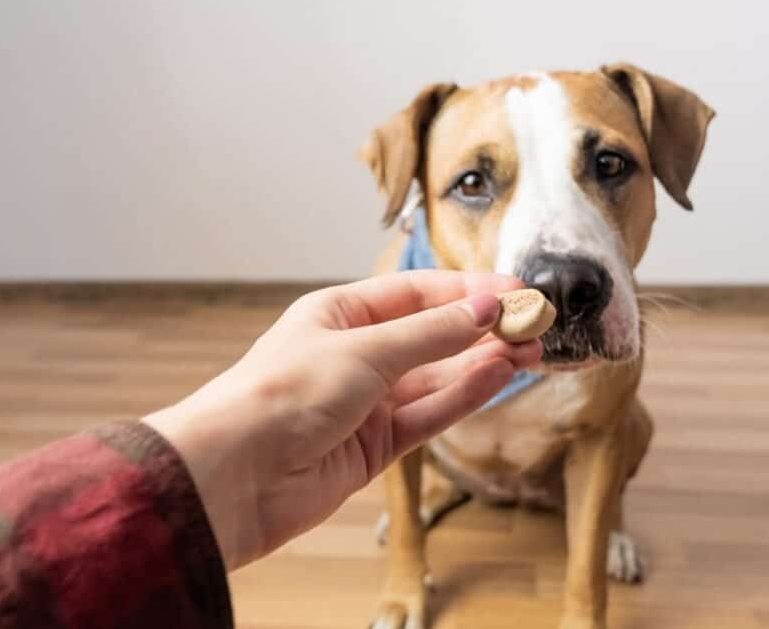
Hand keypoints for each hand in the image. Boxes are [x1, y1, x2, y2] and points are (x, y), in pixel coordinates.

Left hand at [143, 271, 541, 569]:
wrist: (234, 477)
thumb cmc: (279, 396)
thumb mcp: (363, 350)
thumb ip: (430, 334)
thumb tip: (485, 308)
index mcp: (339, 314)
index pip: (416, 293)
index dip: (468, 291)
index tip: (516, 291)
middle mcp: (355, 354)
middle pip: (432, 335)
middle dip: (483, 329)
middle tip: (534, 324)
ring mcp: (367, 402)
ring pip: (438, 376)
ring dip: (483, 362)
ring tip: (530, 349)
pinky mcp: (375, 446)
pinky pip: (430, 414)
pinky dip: (465, 396)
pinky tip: (498, 376)